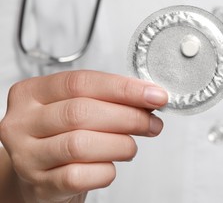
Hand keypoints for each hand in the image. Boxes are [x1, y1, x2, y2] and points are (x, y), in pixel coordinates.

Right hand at [0, 70, 167, 202]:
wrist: (40, 173)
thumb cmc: (63, 134)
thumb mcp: (77, 107)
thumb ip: (107, 99)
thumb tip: (150, 98)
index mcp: (32, 92)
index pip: (81, 82)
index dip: (124, 88)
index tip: (155, 95)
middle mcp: (22, 122)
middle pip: (81, 112)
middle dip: (128, 117)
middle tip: (152, 123)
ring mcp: (27, 156)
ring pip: (80, 145)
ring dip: (120, 144)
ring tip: (132, 146)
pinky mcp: (40, 185)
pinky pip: (79, 176)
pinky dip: (106, 170)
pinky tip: (111, 166)